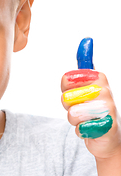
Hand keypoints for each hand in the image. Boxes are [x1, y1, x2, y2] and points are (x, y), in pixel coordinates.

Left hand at [61, 38, 120, 159]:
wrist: (108, 136)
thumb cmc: (93, 109)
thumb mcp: (88, 84)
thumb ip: (84, 65)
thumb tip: (86, 39)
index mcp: (98, 77)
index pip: (66, 79)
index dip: (66, 89)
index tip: (76, 92)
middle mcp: (104, 90)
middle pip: (66, 97)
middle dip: (69, 107)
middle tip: (81, 108)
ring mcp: (107, 108)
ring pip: (72, 114)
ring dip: (75, 120)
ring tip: (87, 119)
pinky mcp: (107, 127)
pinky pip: (81, 129)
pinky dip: (82, 132)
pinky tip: (91, 129)